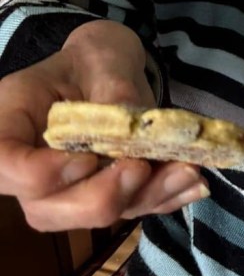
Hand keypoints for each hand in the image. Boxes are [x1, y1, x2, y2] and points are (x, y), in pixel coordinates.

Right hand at [0, 19, 207, 231]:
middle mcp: (31, 169)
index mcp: (10, 125)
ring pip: (93, 217)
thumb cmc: (93, 60)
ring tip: (186, 170)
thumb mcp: (101, 59)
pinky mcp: (106, 196)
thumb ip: (111, 90)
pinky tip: (193, 182)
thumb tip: (130, 126)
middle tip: (139, 166)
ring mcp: (68, 191)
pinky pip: (131, 208)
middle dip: (98, 198)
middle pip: (47, 211)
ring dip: (144, 198)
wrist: (108, 70)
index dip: (41, 176)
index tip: (85, 158)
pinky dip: (164, 198)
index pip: (5, 166)